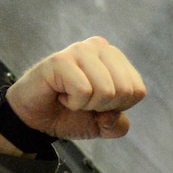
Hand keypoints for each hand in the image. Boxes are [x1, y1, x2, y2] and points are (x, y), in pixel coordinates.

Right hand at [0, 37, 146, 154]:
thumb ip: (118, 125)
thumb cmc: (68, 114)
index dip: (117, 107)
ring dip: (86, 105)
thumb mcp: (102, 125)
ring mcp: (79, 50)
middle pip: (124, 90)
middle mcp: (99, 47)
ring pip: (105, 90)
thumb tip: (112, 115)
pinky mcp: (60, 60)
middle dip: (103, 107)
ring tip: (70, 97)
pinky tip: (60, 94)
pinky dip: (72, 103)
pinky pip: (83, 91)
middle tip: (81, 101)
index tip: (95, 103)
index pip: (137, 90)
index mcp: (114, 57)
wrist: (35, 120)